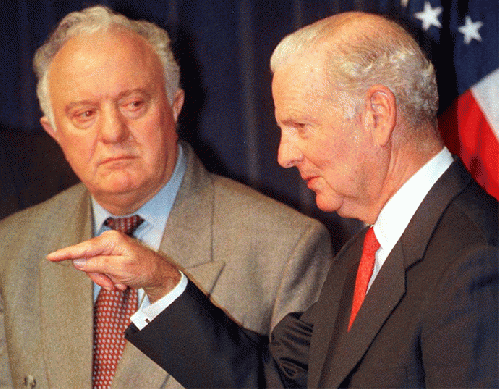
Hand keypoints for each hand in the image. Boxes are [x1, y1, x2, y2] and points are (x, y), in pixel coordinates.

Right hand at [47, 231, 180, 302]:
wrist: (158, 275)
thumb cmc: (143, 269)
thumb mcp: (120, 269)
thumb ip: (98, 264)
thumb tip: (78, 261)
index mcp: (110, 240)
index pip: (83, 248)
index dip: (66, 254)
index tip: (50, 256)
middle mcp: (108, 242)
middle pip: (88, 261)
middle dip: (98, 276)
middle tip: (113, 285)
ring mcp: (109, 249)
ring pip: (94, 268)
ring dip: (105, 280)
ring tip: (120, 284)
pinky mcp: (111, 257)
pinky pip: (101, 270)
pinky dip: (109, 279)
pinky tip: (121, 282)